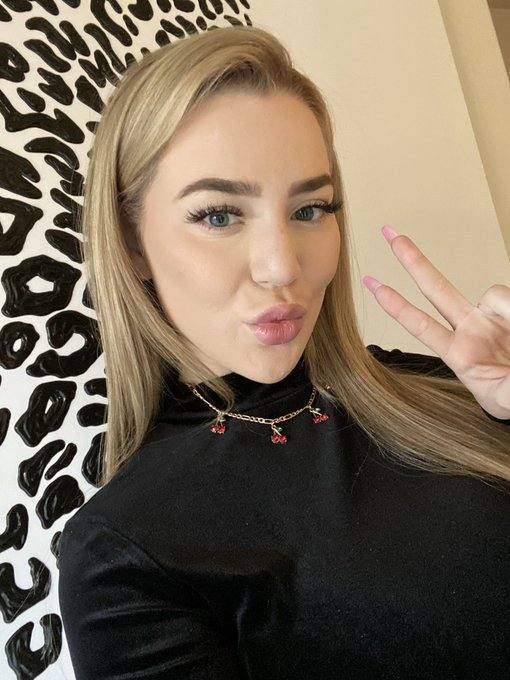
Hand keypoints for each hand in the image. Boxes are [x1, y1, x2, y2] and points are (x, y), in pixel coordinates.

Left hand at [362, 225, 509, 419]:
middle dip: (412, 259)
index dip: (396, 305)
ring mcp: (491, 318)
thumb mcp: (506, 397)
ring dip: (509, 311)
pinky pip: (509, 299)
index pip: (420, 324)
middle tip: (388, 233)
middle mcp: (470, 330)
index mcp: (458, 354)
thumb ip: (506, 381)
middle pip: (435, 288)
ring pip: (491, 293)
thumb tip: (506, 334)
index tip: (371, 285)